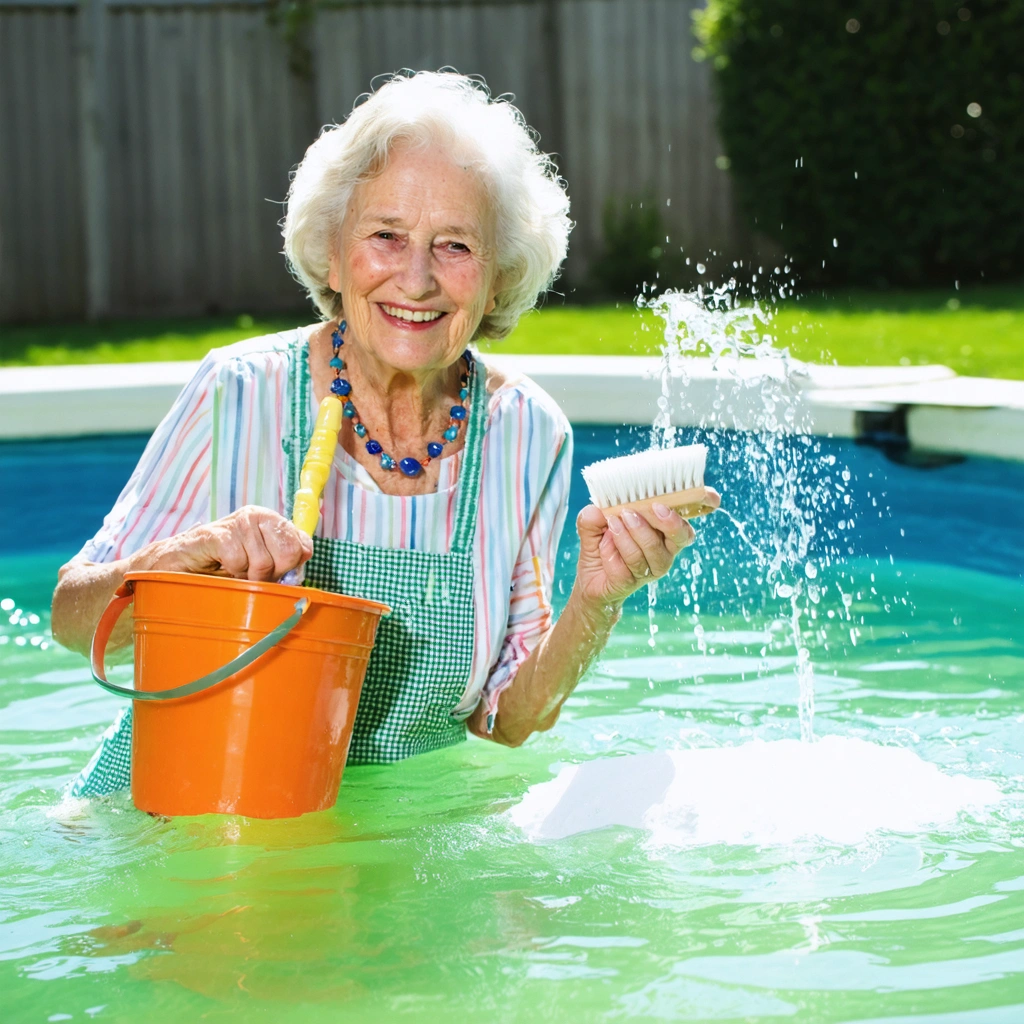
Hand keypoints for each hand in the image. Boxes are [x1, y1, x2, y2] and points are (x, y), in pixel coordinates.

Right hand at [142, 506, 313, 581]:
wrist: (179, 564)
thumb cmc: (222, 565)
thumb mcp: (260, 563)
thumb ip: (285, 562)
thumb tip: (302, 567)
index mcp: (272, 521)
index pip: (303, 545)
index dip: (291, 568)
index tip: (274, 573)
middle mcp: (257, 516)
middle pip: (288, 554)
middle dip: (272, 574)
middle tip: (251, 574)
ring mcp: (237, 523)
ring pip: (263, 563)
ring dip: (248, 576)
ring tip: (232, 570)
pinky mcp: (217, 534)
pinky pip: (239, 562)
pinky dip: (231, 573)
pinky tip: (220, 566)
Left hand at [573, 489, 720, 609]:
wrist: (590, 579)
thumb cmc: (601, 545)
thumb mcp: (594, 523)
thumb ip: (595, 514)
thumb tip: (597, 510)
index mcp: (663, 529)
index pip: (690, 516)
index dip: (704, 504)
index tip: (710, 496)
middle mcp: (664, 549)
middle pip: (681, 536)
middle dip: (666, 522)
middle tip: (641, 510)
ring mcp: (651, 568)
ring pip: (650, 550)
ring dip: (629, 535)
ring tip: (613, 524)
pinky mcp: (633, 582)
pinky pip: (626, 567)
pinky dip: (611, 553)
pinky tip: (603, 547)